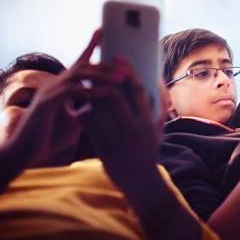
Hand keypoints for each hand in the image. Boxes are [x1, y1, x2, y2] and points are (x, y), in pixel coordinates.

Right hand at [8, 29, 114, 166]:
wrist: (23, 154)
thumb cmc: (46, 139)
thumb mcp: (73, 123)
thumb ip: (86, 111)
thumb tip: (103, 105)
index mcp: (60, 88)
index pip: (78, 63)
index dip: (90, 46)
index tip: (102, 31)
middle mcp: (54, 85)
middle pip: (82, 65)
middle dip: (104, 65)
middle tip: (125, 68)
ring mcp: (48, 93)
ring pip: (78, 75)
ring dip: (101, 76)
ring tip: (120, 79)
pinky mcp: (46, 104)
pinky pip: (71, 92)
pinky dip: (90, 92)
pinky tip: (105, 94)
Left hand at [78, 58, 159, 184]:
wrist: (140, 181)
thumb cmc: (149, 150)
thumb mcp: (158, 127)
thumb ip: (158, 105)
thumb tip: (157, 80)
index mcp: (146, 120)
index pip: (137, 90)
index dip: (127, 72)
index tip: (118, 58)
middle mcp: (132, 128)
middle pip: (114, 96)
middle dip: (103, 80)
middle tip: (95, 68)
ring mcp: (116, 138)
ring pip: (99, 110)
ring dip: (90, 95)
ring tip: (86, 84)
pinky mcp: (103, 148)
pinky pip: (90, 126)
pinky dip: (84, 114)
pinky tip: (80, 107)